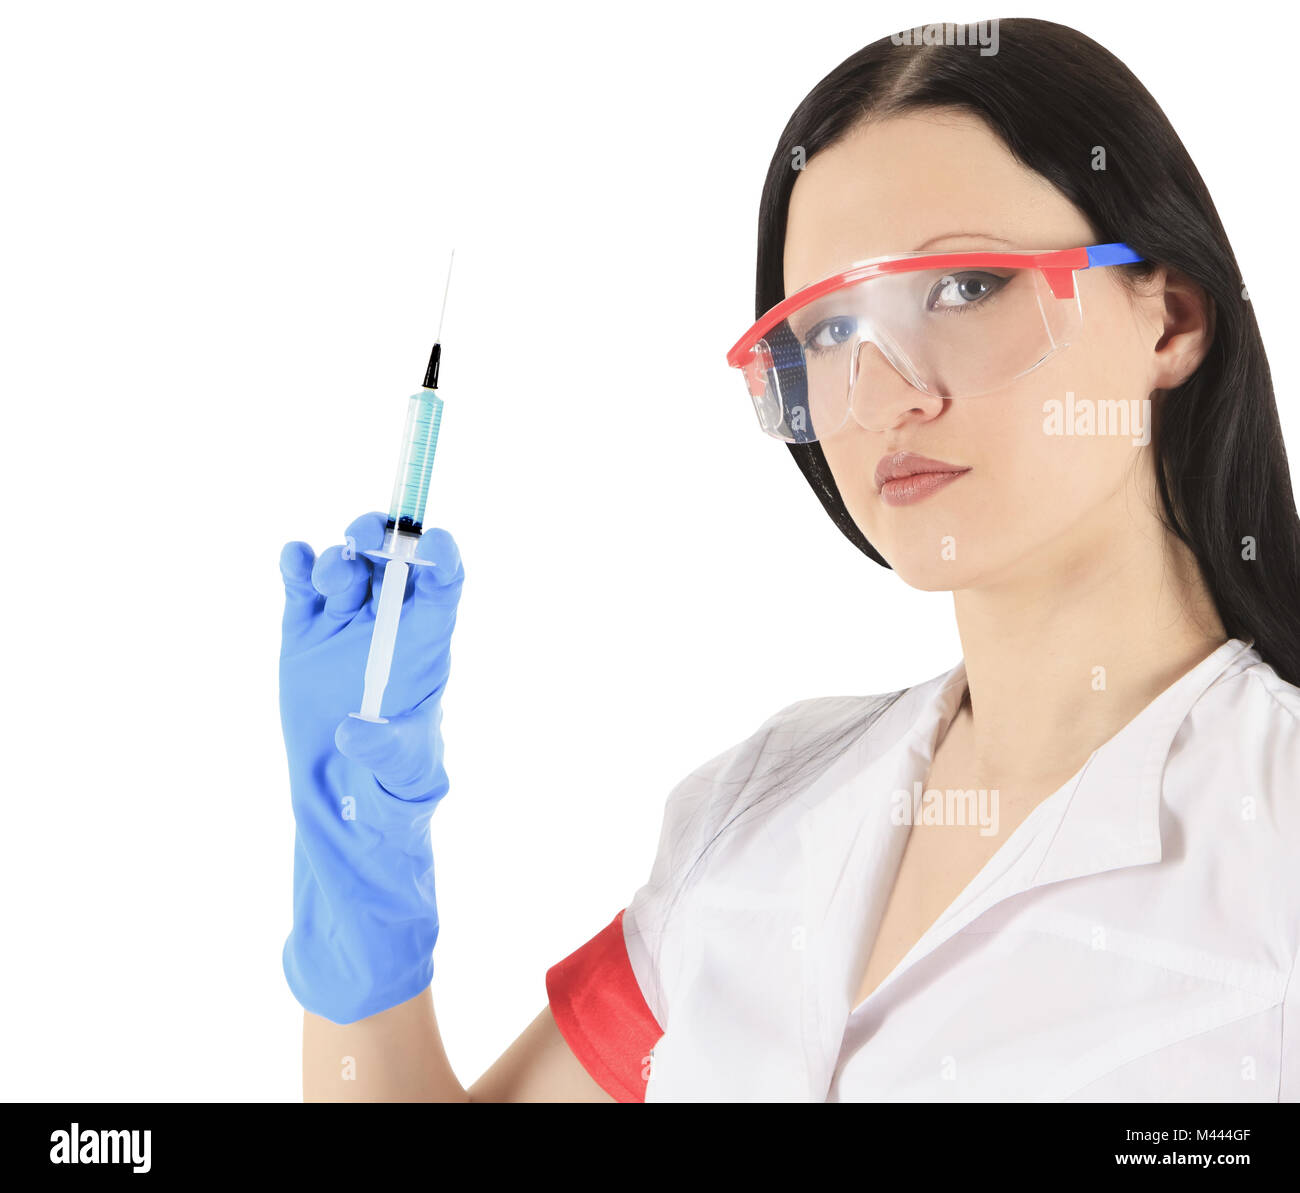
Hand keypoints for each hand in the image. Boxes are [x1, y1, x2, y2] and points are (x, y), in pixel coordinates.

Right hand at [278, 511, 463, 1023]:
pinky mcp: (304, 631)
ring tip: (333, 578)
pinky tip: (293, 559)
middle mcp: (390, 621)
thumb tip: (354, 730)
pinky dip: (296, 564)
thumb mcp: (400, 771)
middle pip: (393, 561)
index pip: (446, 584)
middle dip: (383, 539)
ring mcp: (345, 621)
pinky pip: (300, 584)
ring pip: (347, 567)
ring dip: (340, 559)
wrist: (344, 793)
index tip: (434, 538)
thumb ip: (385, 750)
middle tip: (367, 536)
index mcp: (428, 642)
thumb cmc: (394, 780)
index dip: (444, 556)